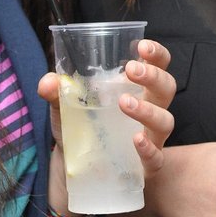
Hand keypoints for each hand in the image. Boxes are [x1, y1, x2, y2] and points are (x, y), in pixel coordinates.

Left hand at [38, 38, 174, 178]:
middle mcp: (151, 109)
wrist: (81, 170)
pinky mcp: (147, 164)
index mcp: (137, 88)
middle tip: (131, 70)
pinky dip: (148, 148)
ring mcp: (152, 138)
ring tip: (124, 102)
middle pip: (167, 87)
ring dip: (148, 109)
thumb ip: (58, 92)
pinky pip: (156, 157)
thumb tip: (48, 82)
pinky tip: (136, 140)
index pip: (159, 65)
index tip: (142, 46)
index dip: (157, 54)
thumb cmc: (85, 128)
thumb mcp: (67, 107)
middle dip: (153, 75)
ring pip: (165, 120)